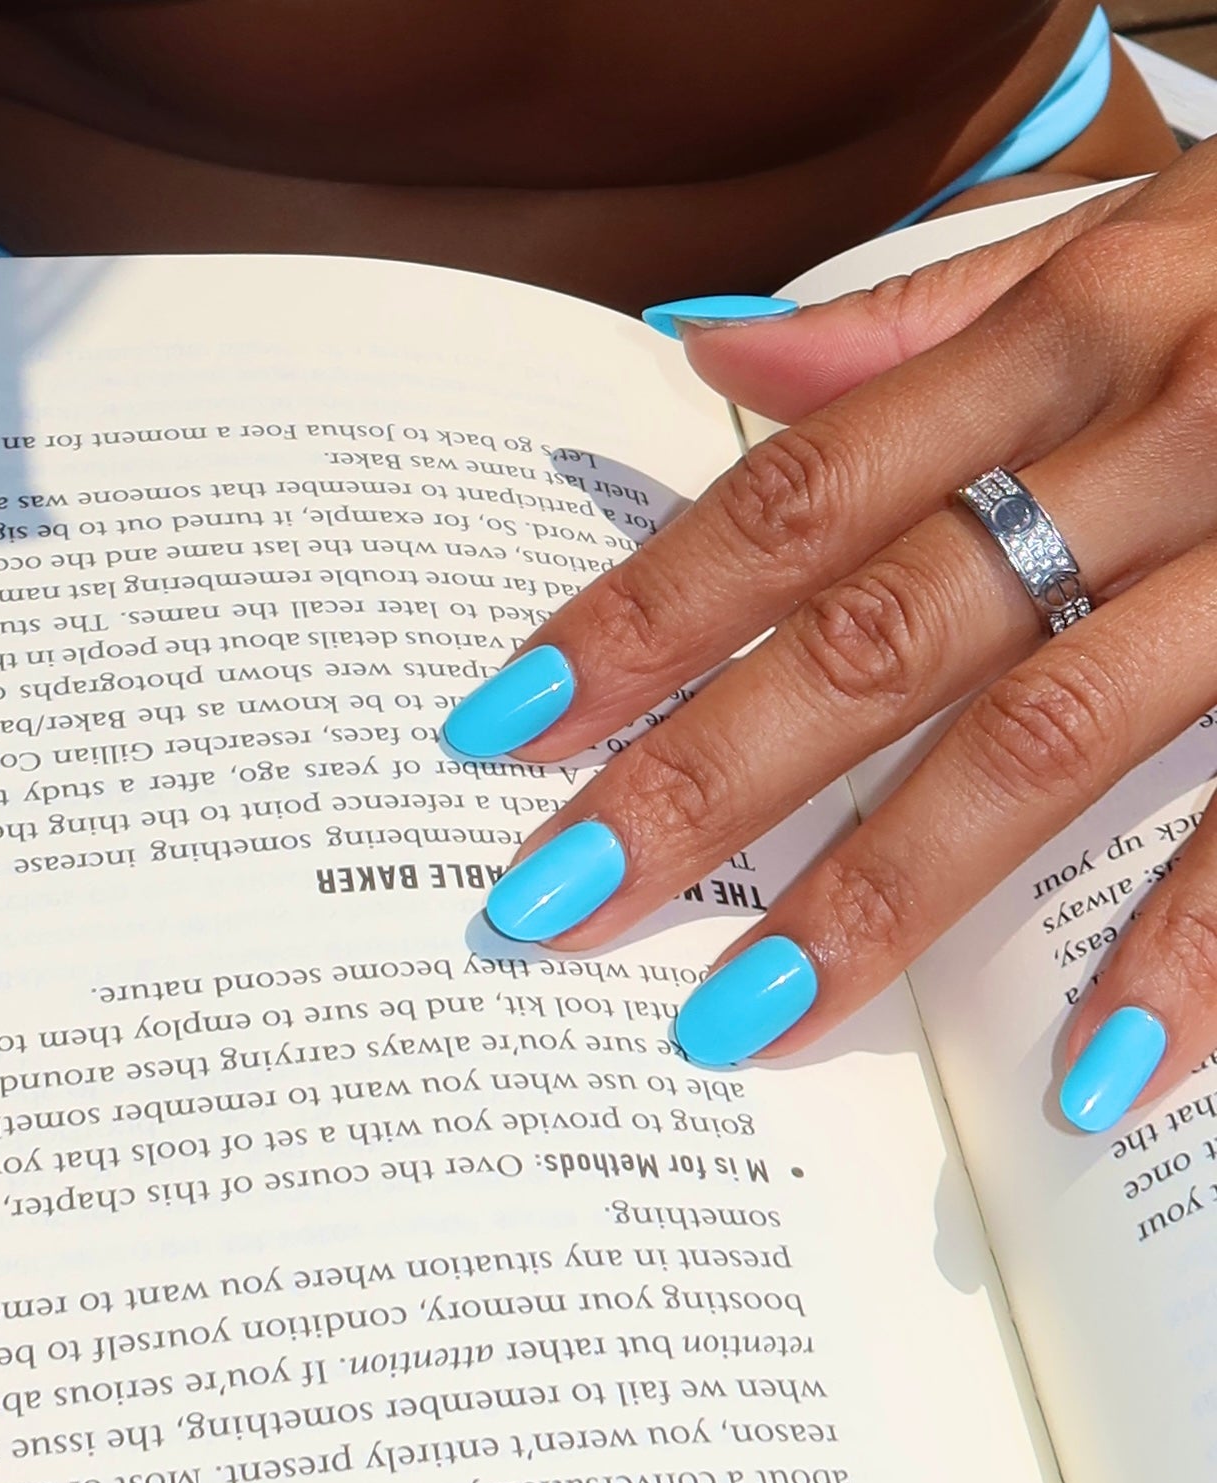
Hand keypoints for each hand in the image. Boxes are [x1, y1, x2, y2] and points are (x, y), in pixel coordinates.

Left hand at [446, 145, 1216, 1132]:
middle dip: (700, 782)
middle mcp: (1169, 435)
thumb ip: (931, 309)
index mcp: (1082, 329)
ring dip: (880, 894)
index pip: (802, 495)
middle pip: (884, 630)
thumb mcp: (1147, 239)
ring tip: (736, 1024)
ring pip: (1048, 737)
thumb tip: (705, 349)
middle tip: (550, 906)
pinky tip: (1087, 1082)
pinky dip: (1190, 956)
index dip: (641, 614)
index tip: (496, 729)